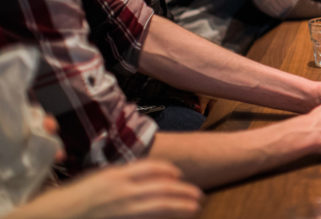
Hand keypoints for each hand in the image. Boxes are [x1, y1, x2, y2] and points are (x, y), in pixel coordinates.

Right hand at [7, 159, 201, 218]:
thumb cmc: (63, 203)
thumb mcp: (92, 182)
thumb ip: (115, 180)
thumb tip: (137, 181)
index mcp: (114, 175)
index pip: (152, 167)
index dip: (169, 171)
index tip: (179, 175)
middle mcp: (122, 190)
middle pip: (162, 187)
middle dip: (183, 191)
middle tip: (197, 195)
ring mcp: (122, 208)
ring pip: (160, 206)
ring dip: (180, 206)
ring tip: (195, 207)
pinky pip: (148, 218)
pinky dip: (162, 217)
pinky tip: (173, 218)